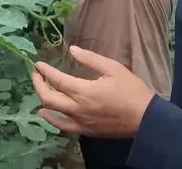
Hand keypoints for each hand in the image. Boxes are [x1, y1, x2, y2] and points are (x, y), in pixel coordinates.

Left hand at [31, 45, 154, 137]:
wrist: (145, 118)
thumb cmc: (131, 90)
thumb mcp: (113, 68)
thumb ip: (90, 59)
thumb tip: (72, 50)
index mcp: (84, 91)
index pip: (56, 80)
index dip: (45, 71)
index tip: (38, 63)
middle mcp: (77, 108)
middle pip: (48, 98)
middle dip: (38, 84)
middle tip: (36, 74)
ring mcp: (80, 122)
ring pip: (52, 113)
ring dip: (42, 100)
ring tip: (41, 89)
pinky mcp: (85, 131)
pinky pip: (62, 126)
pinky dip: (51, 118)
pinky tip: (47, 113)